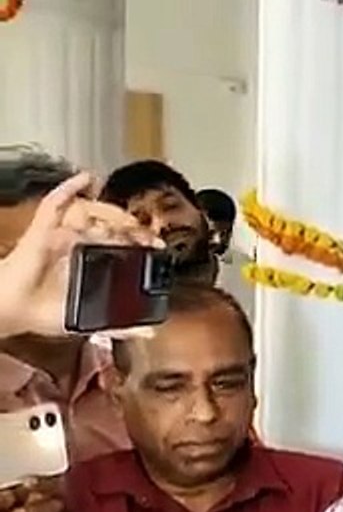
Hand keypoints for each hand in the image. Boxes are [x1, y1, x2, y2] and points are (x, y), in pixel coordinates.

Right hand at [0, 172, 163, 339]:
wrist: (12, 312)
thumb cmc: (42, 313)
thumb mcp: (88, 321)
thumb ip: (119, 326)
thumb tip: (151, 333)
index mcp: (90, 260)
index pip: (120, 241)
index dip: (140, 239)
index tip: (158, 244)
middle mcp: (77, 243)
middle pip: (109, 223)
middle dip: (131, 226)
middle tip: (147, 235)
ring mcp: (60, 234)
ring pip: (89, 212)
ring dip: (111, 213)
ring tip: (126, 223)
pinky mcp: (42, 231)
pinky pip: (53, 205)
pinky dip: (68, 189)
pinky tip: (86, 178)